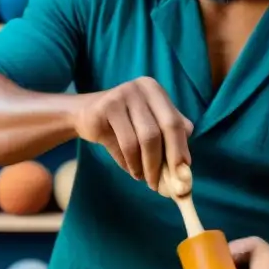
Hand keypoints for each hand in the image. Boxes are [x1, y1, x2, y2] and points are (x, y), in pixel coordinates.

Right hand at [73, 76, 193, 191]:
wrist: (83, 114)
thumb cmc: (121, 123)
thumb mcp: (146, 125)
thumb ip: (167, 137)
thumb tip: (185, 166)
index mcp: (156, 90)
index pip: (176, 121)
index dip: (181, 148)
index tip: (183, 171)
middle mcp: (142, 88)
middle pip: (164, 128)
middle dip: (167, 159)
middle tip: (165, 181)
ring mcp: (123, 94)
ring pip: (145, 138)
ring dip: (147, 165)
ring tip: (146, 179)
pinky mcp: (107, 107)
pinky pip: (125, 143)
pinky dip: (131, 162)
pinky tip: (132, 171)